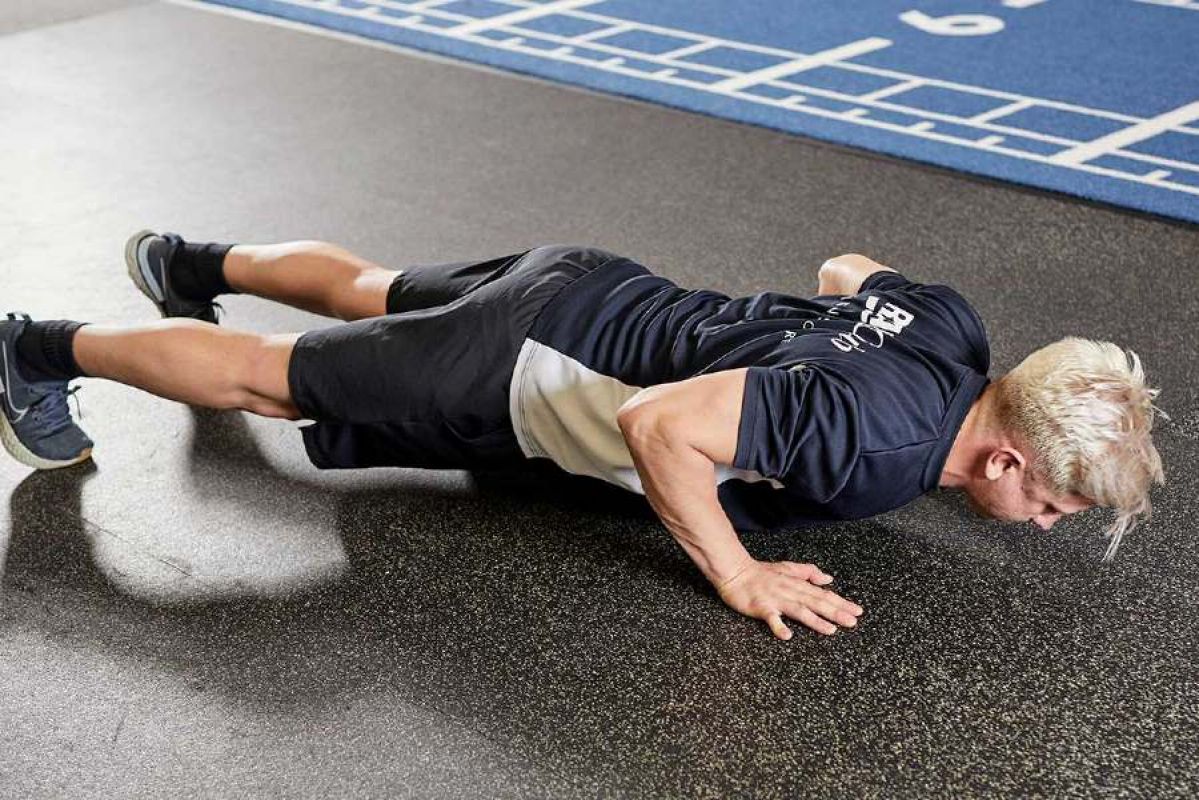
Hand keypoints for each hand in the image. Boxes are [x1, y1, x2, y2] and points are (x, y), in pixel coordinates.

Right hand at [716, 559, 863, 639]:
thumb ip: (808, 572)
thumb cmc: (760, 572)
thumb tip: (828, 578)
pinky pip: (771, 618)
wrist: (734, 572)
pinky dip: (778, 626)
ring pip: (799, 610)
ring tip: (831, 629)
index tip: (858, 611)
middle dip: (836, 612)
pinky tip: (787, 635)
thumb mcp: (788, 567)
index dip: (841, 602)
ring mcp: (776, 599)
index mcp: (797, 584)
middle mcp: (790, 591)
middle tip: (853, 621)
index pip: (824, 594)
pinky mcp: (761, 607)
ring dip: (815, 620)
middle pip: (816, 602)